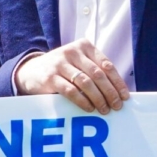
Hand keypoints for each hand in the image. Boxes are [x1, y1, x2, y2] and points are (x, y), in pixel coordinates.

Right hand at [14, 38, 129, 113]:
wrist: (31, 70)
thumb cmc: (62, 69)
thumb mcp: (78, 62)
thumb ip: (95, 70)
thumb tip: (118, 91)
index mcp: (84, 46)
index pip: (106, 64)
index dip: (117, 82)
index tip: (124, 96)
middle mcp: (72, 52)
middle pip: (97, 74)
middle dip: (110, 92)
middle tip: (116, 106)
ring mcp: (60, 63)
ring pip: (86, 82)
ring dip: (98, 98)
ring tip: (104, 109)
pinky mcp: (50, 77)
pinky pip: (71, 91)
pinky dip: (82, 101)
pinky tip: (89, 108)